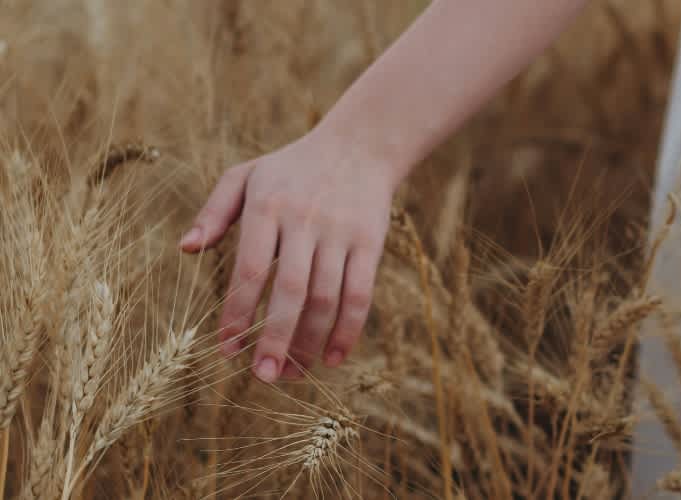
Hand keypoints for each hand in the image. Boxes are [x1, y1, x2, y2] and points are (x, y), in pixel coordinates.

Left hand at [180, 132, 395, 381]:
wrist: (360, 146)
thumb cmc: (292, 167)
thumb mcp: (246, 175)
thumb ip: (214, 211)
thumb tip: (186, 249)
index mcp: (268, 205)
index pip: (250, 269)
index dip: (238, 313)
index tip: (227, 350)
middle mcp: (305, 220)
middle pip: (291, 292)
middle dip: (276, 339)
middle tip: (263, 377)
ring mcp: (341, 233)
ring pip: (327, 298)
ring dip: (311, 343)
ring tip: (294, 373)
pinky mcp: (370, 243)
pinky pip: (360, 294)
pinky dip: (348, 330)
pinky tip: (334, 357)